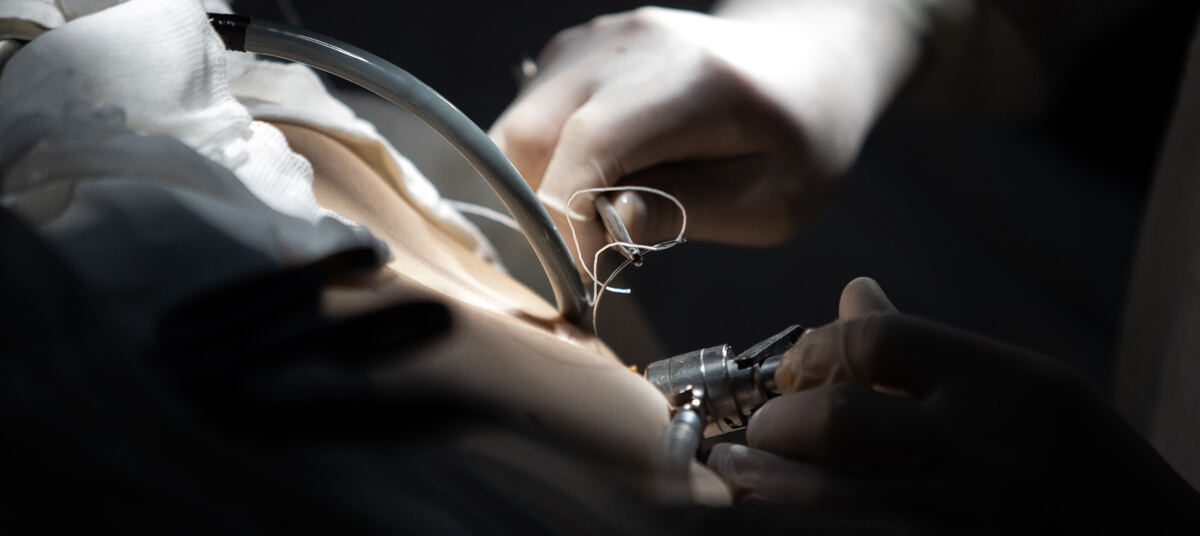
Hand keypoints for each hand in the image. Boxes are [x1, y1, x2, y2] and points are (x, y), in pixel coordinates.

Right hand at [490, 4, 927, 273]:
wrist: (801, 67)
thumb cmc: (797, 140)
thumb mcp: (769, 200)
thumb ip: (684, 212)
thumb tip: (601, 229)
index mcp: (692, 79)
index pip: (589, 144)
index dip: (568, 218)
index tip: (587, 272)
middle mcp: (630, 46)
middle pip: (528, 134)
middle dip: (540, 212)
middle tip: (587, 256)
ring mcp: (595, 42)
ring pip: (514, 128)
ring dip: (538, 189)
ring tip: (596, 219)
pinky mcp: (575, 53)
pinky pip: (528, 116)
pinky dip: (543, 164)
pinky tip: (595, 184)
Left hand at [708, 277, 1199, 530]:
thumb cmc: (1079, 463)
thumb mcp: (1028, 386)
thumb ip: (932, 347)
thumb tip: (850, 295)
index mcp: (1006, 386)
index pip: (881, 340)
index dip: (816, 348)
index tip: (793, 370)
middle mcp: (982, 451)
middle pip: (841, 421)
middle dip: (782, 424)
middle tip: (762, 430)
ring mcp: (959, 519)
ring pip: (826, 498)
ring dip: (767, 483)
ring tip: (740, 472)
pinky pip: (843, 532)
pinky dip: (800, 519)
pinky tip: (776, 509)